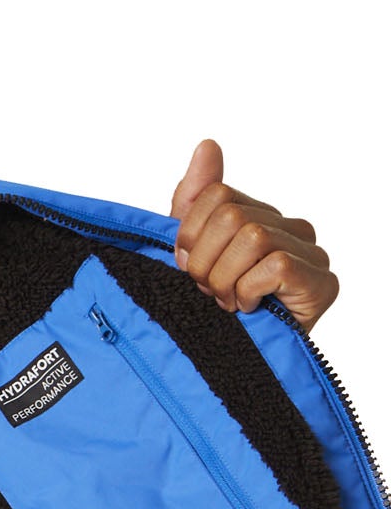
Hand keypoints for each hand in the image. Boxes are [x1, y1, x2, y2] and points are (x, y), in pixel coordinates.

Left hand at [170, 138, 336, 332]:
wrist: (232, 363)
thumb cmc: (210, 307)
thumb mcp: (190, 250)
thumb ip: (194, 199)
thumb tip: (207, 145)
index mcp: (259, 215)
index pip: (214, 195)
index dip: (189, 235)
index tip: (186, 267)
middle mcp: (291, 228)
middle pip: (230, 217)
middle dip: (203, 262)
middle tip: (205, 290)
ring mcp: (311, 253)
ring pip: (251, 238)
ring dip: (223, 280)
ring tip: (224, 302)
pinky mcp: (321, 281)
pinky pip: (274, 265)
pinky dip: (247, 291)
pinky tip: (247, 308)